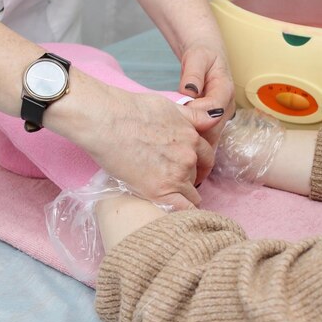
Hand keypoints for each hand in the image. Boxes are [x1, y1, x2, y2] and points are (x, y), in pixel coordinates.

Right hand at [79, 88, 213, 210]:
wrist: (106, 121)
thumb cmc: (130, 110)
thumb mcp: (169, 106)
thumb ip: (193, 116)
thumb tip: (215, 117)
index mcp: (191, 136)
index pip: (206, 157)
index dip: (198, 165)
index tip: (189, 170)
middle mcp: (189, 157)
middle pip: (197, 176)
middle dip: (188, 179)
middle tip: (170, 181)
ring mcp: (176, 175)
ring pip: (191, 194)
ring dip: (180, 195)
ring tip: (164, 196)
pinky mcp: (160, 191)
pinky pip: (182, 209)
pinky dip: (181, 214)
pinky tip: (174, 215)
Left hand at [178, 39, 235, 181]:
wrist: (208, 56)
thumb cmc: (202, 55)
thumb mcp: (197, 57)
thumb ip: (193, 74)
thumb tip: (189, 91)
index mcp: (224, 91)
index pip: (212, 112)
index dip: (196, 120)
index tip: (178, 124)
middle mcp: (225, 108)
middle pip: (212, 134)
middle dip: (195, 149)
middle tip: (174, 160)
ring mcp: (220, 118)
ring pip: (210, 142)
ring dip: (196, 156)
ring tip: (179, 170)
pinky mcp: (212, 123)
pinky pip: (205, 141)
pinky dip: (194, 152)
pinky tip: (181, 164)